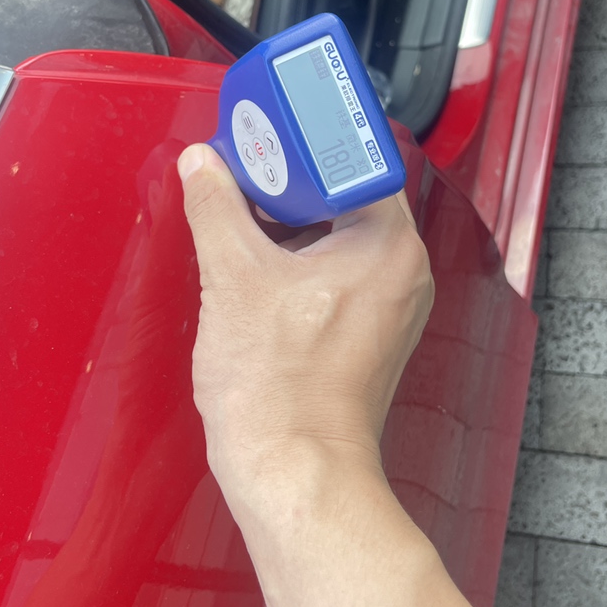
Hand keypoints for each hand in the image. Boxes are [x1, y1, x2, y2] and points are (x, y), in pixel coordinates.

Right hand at [177, 143, 433, 514]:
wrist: (295, 472)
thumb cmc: (279, 389)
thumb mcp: (234, 279)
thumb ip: (216, 208)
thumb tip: (202, 164)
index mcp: (389, 244)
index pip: (355, 162)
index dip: (306, 144)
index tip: (267, 135)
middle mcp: (404, 270)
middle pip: (346, 198)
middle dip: (290, 184)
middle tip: (244, 168)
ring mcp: (392, 305)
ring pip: (340, 237)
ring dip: (292, 223)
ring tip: (243, 211)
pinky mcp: (372, 333)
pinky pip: (340, 273)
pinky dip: (302, 260)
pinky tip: (258, 262)